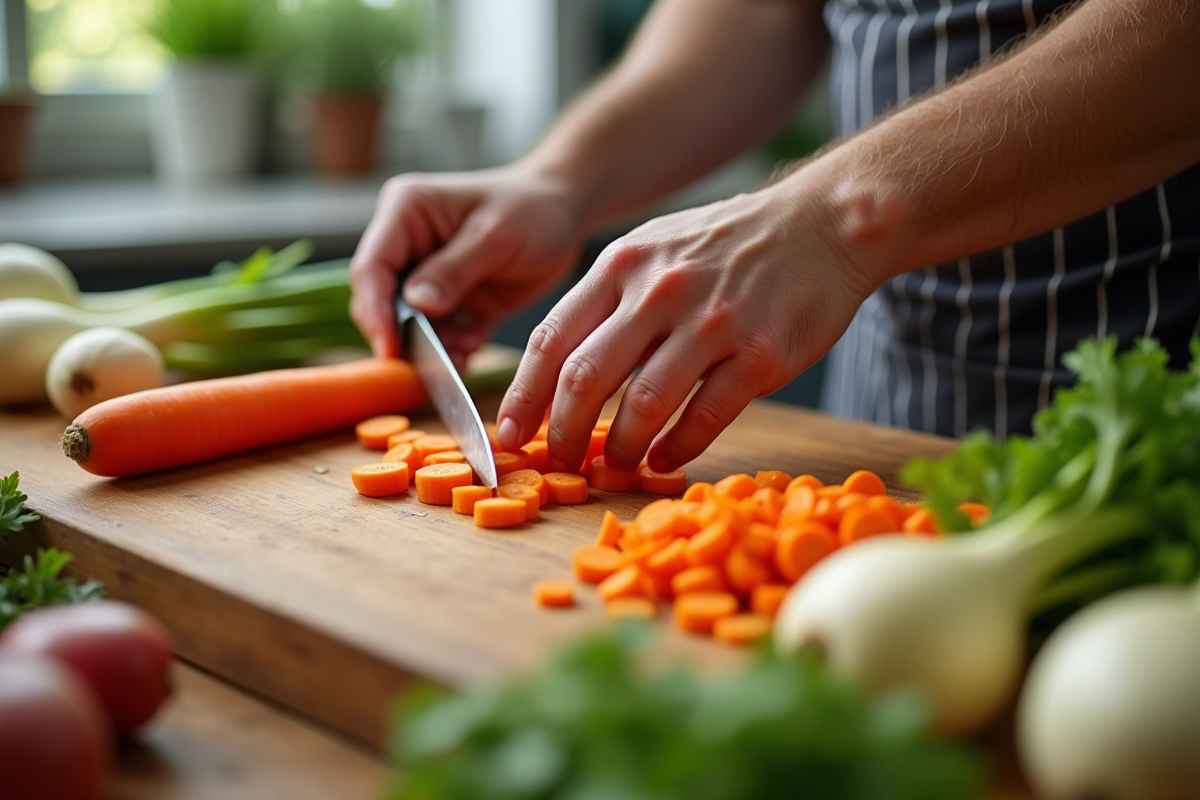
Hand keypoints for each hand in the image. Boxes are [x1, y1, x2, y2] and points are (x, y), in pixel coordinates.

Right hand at [349, 166, 583, 368]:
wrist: (565, 213)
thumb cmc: (532, 208)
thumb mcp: (495, 236)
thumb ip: (453, 270)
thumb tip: (415, 304)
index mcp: (406, 212)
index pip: (372, 267)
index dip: (375, 310)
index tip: (390, 347)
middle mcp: (409, 243)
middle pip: (382, 300)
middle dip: (404, 334)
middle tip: (432, 361)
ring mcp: (429, 275)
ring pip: (411, 324)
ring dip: (432, 346)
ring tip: (462, 352)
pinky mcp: (453, 301)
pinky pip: (442, 334)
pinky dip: (455, 348)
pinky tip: (474, 345)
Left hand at [494, 184, 877, 472]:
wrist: (823, 223)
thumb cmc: (729, 245)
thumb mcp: (655, 248)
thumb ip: (610, 300)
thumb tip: (564, 371)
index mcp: (622, 265)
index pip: (551, 339)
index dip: (523, 396)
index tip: (508, 435)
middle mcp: (659, 291)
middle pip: (585, 377)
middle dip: (562, 432)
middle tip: (559, 463)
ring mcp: (712, 323)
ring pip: (643, 404)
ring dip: (620, 447)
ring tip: (613, 466)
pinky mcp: (759, 354)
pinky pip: (706, 417)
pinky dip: (677, 448)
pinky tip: (663, 460)